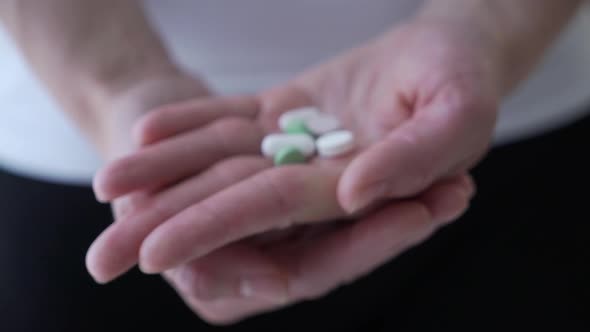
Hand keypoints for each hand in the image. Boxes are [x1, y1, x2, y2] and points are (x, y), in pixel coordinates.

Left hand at [87, 19, 500, 322]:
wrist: (450, 46)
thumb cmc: (465, 75)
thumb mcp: (461, 109)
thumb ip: (418, 156)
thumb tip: (354, 195)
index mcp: (357, 192)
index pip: (276, 217)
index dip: (218, 231)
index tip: (159, 254)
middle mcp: (316, 183)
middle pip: (232, 208)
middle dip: (168, 229)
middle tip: (103, 256)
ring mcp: (296, 149)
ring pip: (221, 167)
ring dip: (163, 175)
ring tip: (106, 184)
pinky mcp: (285, 117)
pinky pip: (230, 126)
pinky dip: (190, 127)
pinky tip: (146, 134)